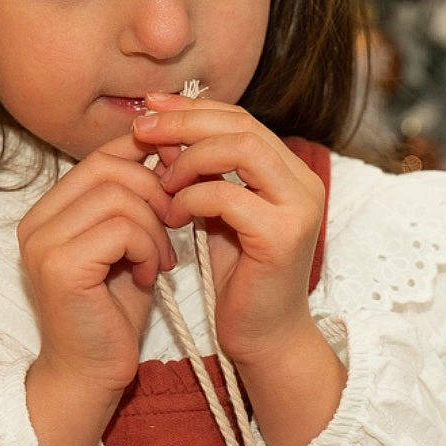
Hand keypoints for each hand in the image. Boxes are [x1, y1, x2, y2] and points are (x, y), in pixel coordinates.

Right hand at [17, 130, 177, 397]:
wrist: (92, 375)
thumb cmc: (113, 314)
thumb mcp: (126, 245)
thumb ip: (134, 202)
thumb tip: (167, 150)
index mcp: (48, 211)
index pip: (100, 155)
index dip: (145, 159)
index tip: (179, 182)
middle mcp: (35, 221)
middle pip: (109, 167)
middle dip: (155, 192)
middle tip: (173, 228)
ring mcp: (43, 242)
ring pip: (119, 197)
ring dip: (154, 227)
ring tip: (159, 260)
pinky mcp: (60, 266)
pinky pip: (121, 229)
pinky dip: (147, 249)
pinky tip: (147, 276)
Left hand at [131, 92, 324, 369]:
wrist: (263, 338)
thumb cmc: (238, 279)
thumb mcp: (215, 213)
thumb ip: (200, 174)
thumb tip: (161, 135)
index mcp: (289, 172)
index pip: (241, 119)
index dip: (194, 109)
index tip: (151, 108)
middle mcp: (304, 182)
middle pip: (242, 125)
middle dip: (185, 122)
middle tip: (142, 130)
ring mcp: (298, 208)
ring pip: (241, 148)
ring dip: (189, 158)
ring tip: (160, 181)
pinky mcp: (281, 236)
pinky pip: (228, 195)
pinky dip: (192, 197)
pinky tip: (172, 215)